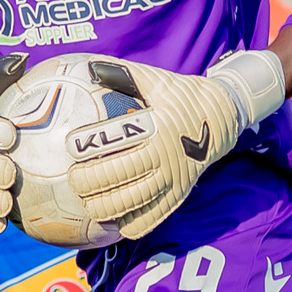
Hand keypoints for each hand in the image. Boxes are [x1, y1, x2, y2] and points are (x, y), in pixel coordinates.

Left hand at [64, 50, 284, 239]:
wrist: (221, 118)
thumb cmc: (179, 96)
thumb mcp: (155, 80)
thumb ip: (122, 74)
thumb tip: (88, 67)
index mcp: (158, 126)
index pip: (117, 139)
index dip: (90, 145)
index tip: (70, 147)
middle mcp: (166, 155)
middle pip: (118, 175)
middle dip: (88, 181)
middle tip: (73, 179)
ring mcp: (173, 180)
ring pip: (130, 203)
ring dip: (102, 206)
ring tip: (86, 202)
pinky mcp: (177, 197)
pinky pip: (149, 220)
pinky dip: (126, 224)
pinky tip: (111, 219)